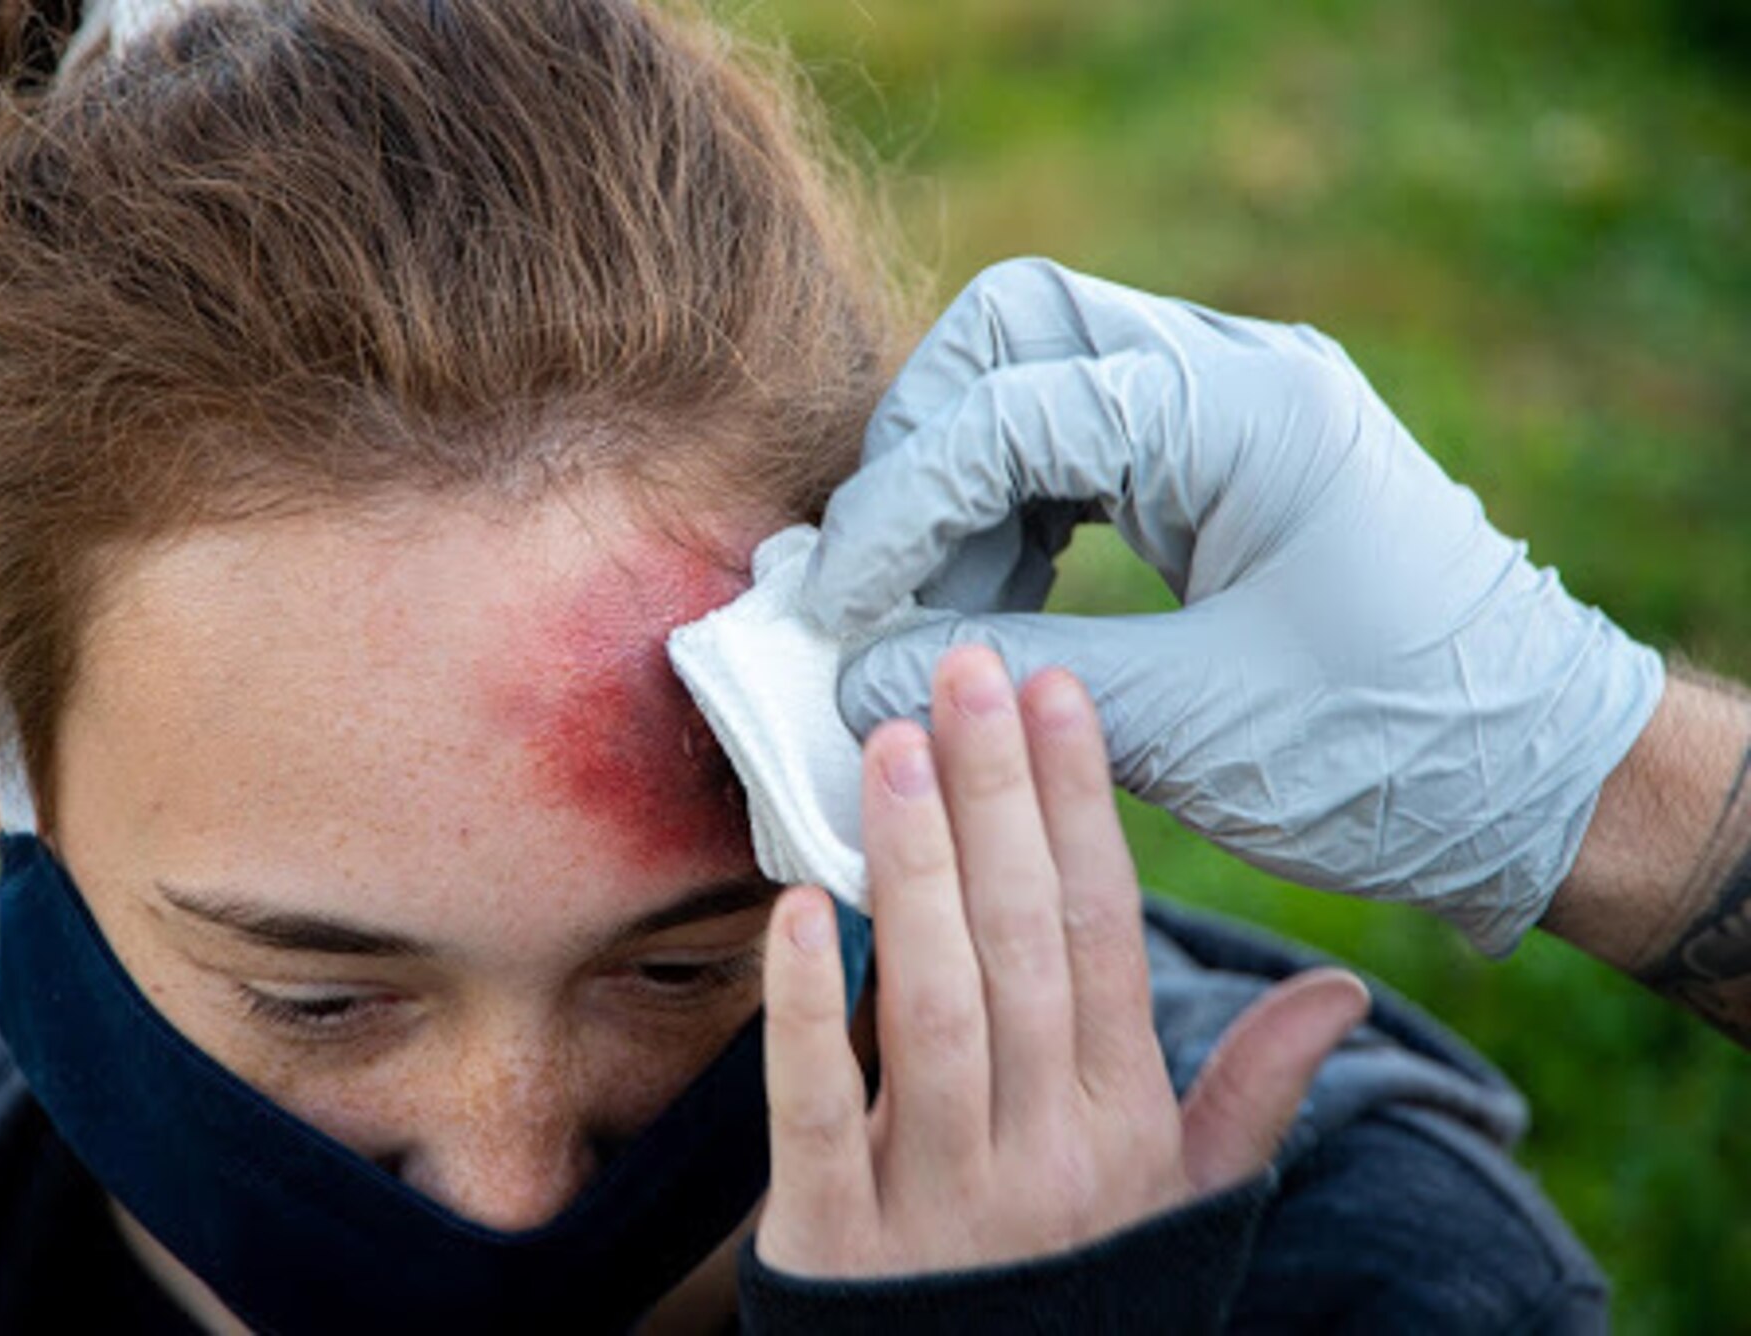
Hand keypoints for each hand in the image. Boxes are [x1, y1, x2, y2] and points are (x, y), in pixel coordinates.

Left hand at [754, 645, 1368, 1279]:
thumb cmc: (1085, 1288)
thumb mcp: (1184, 1202)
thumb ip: (1250, 1093)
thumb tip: (1342, 992)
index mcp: (1124, 1123)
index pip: (1104, 935)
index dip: (1080, 807)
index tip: (1055, 694)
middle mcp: (1044, 1151)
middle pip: (1020, 944)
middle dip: (995, 797)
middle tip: (965, 671)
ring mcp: (939, 1197)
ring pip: (934, 1004)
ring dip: (914, 867)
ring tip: (892, 745)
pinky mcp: (834, 1238)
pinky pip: (820, 1108)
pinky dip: (807, 1006)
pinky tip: (794, 904)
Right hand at [806, 257, 1663, 953]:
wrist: (1541, 780)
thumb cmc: (1395, 753)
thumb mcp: (1195, 723)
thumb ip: (1013, 681)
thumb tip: (853, 676)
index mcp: (1245, 415)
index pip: (1010, 410)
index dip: (899, 509)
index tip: (837, 610)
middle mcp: (1239, 374)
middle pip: (1015, 329)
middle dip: (923, 448)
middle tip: (880, 577)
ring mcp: (1234, 403)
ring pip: (1040, 372)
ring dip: (964, 484)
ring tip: (936, 619)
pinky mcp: (1226, 456)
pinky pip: (1084, 437)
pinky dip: (1017, 510)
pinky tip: (996, 609)